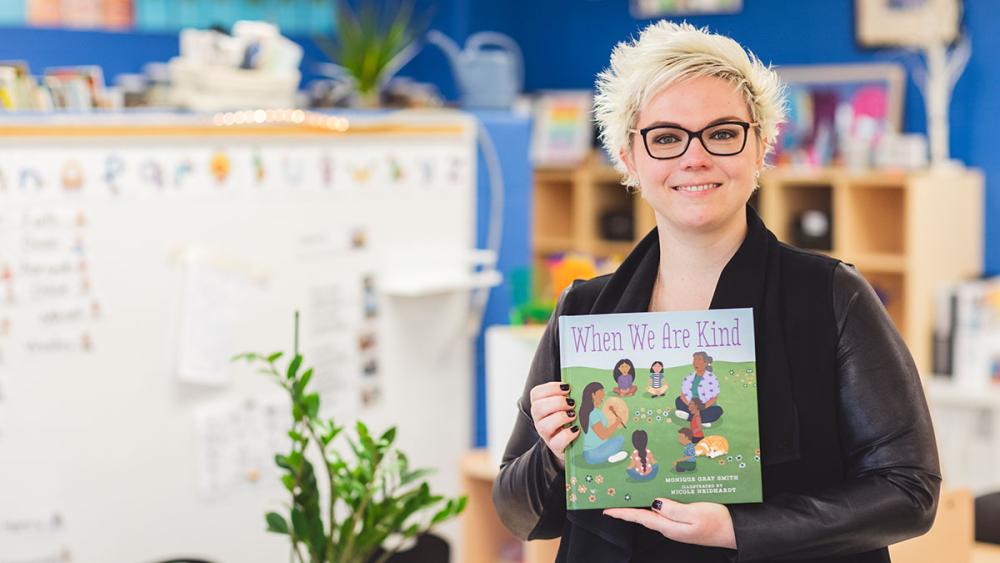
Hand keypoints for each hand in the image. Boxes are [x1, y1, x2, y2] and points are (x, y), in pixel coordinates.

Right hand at [529, 381, 578, 468]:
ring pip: (544, 425)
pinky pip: (557, 441)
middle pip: (537, 408)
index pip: (536, 394)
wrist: (572, 443)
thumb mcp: (568, 405)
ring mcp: (546, 434)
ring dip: (560, 417)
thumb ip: (571, 395)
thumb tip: (587, 385)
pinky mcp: (555, 447)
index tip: (567, 388)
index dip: (550, 388)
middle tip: (571, 403)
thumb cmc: (570, 419)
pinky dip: (567, 434)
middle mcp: (540, 420)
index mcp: (540, 406)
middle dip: (556, 402)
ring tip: (573, 415)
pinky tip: (576, 429)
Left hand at [603, 498, 735, 549]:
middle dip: (628, 507)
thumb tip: (654, 504)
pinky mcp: (684, 521)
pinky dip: (655, 504)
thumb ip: (673, 510)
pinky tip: (654, 497)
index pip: (640, 518)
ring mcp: (677, 525)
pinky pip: (665, 511)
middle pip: (644, 515)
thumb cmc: (718, 522)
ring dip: (640, 505)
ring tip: (628, 495)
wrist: (735, 532)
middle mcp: (670, 527)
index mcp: (669, 526)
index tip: (607, 510)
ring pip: (654, 513)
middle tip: (614, 497)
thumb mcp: (695, 513)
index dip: (622, 513)